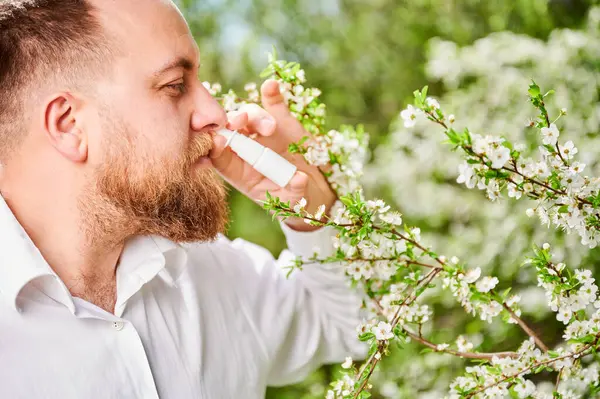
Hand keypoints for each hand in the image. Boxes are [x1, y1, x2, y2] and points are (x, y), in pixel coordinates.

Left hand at [209, 80, 335, 230]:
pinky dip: (272, 93)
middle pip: (231, 130)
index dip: (216, 147)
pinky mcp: (283, 121)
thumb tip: (299, 179)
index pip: (219, 156)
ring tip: (270, 128)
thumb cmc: (294, 200)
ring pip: (250, 116)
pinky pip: (273, 104)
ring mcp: (264, 133)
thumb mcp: (291, 201)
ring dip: (256, 117)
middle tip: (239, 122)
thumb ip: (294, 191)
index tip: (220, 141)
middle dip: (231, 123)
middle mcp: (247, 149)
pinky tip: (271, 85)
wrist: (313, 188)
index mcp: (240, 171)